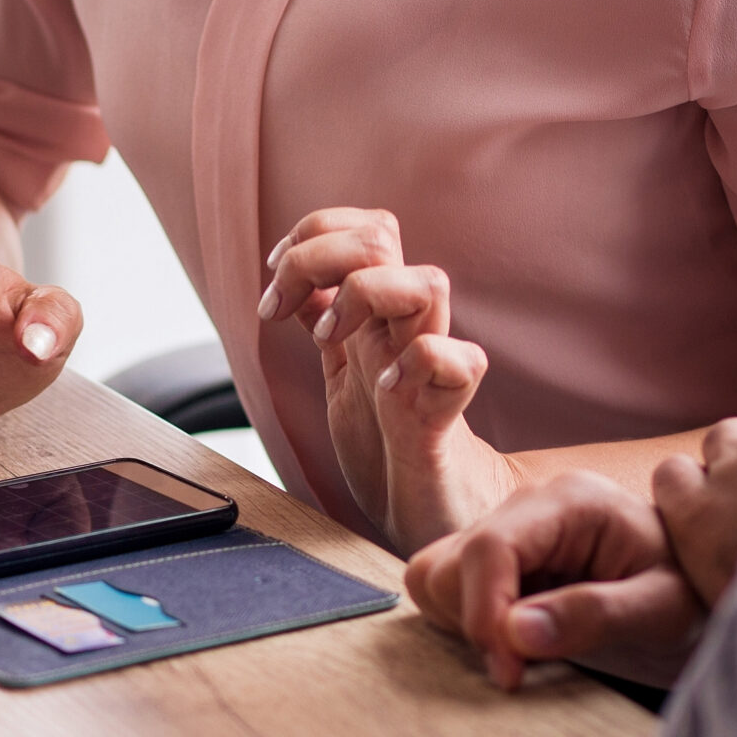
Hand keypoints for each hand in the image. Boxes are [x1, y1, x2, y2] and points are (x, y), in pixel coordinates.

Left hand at [256, 207, 514, 551]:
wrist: (427, 508)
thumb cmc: (387, 441)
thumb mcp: (343, 371)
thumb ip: (330, 325)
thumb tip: (300, 289)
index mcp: (378, 316)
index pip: (363, 229)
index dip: (313, 234)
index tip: (276, 282)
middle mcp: (405, 329)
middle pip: (381, 237)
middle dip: (318, 255)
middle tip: (281, 307)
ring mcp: (430, 366)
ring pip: (428, 282)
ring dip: (365, 294)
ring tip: (329, 338)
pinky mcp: (446, 412)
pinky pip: (460, 361)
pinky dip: (420, 362)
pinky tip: (386, 388)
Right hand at [404, 471, 706, 689]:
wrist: (699, 595)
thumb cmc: (692, 597)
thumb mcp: (663, 611)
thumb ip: (595, 616)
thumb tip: (513, 633)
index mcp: (571, 502)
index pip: (491, 547)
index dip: (486, 613)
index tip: (510, 673)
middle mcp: (527, 507)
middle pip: (449, 563)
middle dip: (475, 623)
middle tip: (525, 668)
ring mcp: (506, 532)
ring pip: (432, 576)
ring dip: (463, 625)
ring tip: (523, 651)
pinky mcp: (494, 561)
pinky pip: (442, 590)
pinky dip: (462, 624)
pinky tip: (514, 642)